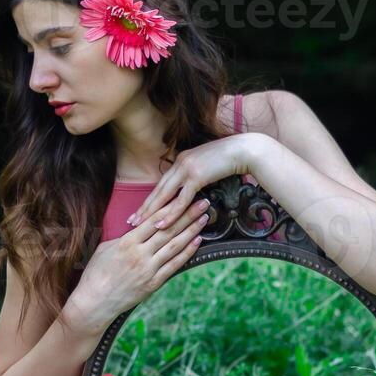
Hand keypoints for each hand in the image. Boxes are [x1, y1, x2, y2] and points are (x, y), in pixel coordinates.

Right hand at [68, 196, 212, 329]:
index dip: (171, 207)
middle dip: (188, 215)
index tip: (184, 197)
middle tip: (203, 203)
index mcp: (127, 242)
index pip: (154, 220)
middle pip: (169, 230)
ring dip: (192, 231)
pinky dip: (187, 253)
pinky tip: (198, 242)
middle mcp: (140, 254)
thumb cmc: (96, 273)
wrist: (94, 302)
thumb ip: (125, 237)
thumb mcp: (105, 248)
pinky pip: (174, 265)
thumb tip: (139, 227)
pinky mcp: (153, 283)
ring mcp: (148, 269)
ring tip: (204, 219)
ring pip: (175, 246)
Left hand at [127, 133, 255, 229]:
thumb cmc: (229, 160)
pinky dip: (171, 213)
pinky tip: (162, 223)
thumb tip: (190, 190)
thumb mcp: (207, 166)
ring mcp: (187, 169)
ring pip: (165, 195)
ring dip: (153, 211)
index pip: (161, 183)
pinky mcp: (196, 177)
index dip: (150, 198)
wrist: (244, 150)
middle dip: (144, 207)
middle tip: (131, 220)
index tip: (139, 211)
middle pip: (158, 189)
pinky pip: (181, 199)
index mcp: (181, 161)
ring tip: (141, 225)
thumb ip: (196, 175)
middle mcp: (180, 164)